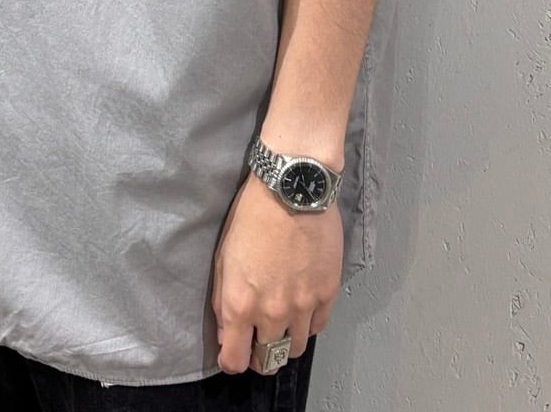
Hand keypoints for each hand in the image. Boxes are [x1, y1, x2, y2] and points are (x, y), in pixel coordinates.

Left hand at [210, 170, 342, 374]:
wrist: (291, 189)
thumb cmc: (252, 216)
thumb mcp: (223, 256)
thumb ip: (223, 299)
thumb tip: (227, 331)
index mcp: (240, 304)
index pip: (234, 361)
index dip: (232, 361)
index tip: (233, 352)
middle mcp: (272, 313)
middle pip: (268, 361)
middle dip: (260, 357)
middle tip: (259, 342)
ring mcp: (303, 306)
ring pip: (295, 349)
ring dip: (285, 342)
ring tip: (282, 324)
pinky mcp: (327, 294)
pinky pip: (318, 327)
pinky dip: (308, 324)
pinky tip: (301, 309)